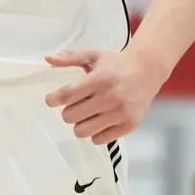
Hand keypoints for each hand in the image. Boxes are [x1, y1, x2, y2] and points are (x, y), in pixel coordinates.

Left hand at [44, 48, 167, 144]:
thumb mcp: (93, 55)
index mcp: (99, 79)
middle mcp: (109, 98)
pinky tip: (99, 121)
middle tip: (74, 105)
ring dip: (79, 124)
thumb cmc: (117, 63)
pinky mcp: (129, 125)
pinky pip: (100, 139)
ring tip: (85, 115)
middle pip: (71, 116)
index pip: (66, 96)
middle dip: (68, 111)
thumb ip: (69, 57)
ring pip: (83, 131)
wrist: (147, 70)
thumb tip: (47, 58)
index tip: (51, 100)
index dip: (53, 99)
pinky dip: (95, 132)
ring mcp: (120, 114)